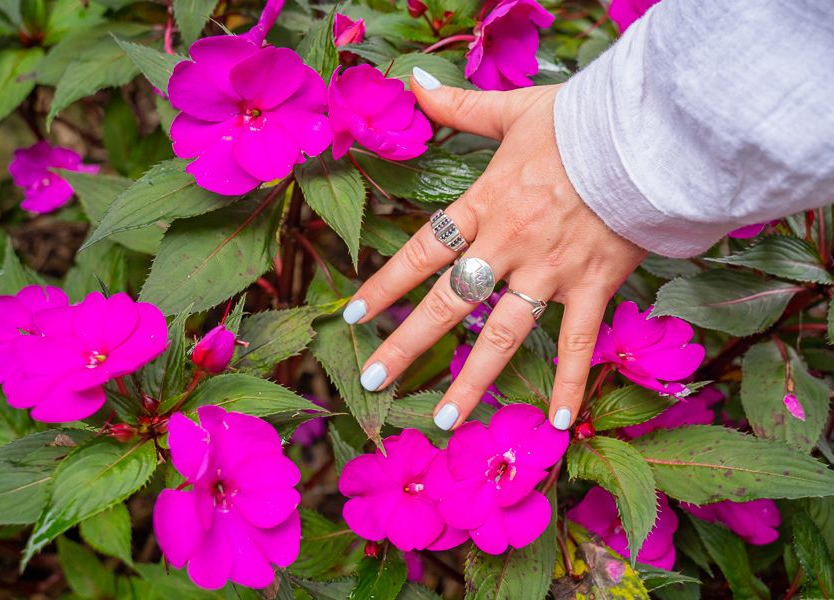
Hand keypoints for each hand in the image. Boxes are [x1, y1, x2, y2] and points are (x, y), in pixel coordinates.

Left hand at [344, 69, 646, 430]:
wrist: (649, 133)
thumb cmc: (579, 122)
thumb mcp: (512, 111)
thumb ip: (458, 106)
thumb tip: (413, 81)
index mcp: (484, 205)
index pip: (421, 252)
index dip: (384, 285)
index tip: (354, 314)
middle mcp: (508, 246)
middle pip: (449, 303)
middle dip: (408, 343)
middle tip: (374, 378)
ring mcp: (550, 272)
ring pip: (503, 336)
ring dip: (472, 380)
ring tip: (444, 421)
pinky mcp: (593, 286)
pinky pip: (578, 342)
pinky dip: (569, 383)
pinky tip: (556, 424)